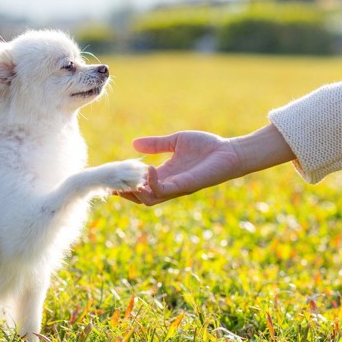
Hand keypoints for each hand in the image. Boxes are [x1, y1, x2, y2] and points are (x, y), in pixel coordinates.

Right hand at [119, 131, 242, 204]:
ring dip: (136, 191)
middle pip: (139, 198)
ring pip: (148, 200)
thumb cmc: (207, 147)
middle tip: (114, 179)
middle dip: (124, 192)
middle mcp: (168, 185)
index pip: (138, 185)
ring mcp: (176, 188)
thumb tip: (134, 143)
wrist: (230, 152)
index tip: (111, 173)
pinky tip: (149, 169)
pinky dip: (153, 183)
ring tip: (128, 178)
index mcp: (164, 175)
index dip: (124, 181)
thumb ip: (156, 144)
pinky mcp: (185, 186)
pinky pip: (164, 191)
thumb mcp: (175, 141)